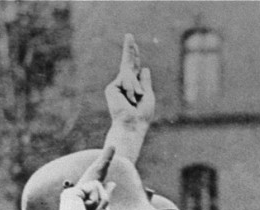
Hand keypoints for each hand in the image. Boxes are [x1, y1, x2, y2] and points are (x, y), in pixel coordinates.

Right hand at [55, 147, 115, 209]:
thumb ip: (106, 197)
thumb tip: (111, 182)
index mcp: (85, 200)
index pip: (97, 181)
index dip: (103, 168)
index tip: (111, 155)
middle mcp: (77, 194)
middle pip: (94, 173)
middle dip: (105, 158)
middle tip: (115, 146)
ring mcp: (73, 192)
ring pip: (99, 185)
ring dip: (103, 201)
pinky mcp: (72, 191)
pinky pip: (94, 187)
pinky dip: (97, 200)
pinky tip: (88, 209)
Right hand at [104, 34, 153, 161]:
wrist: (132, 124)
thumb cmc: (142, 115)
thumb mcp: (148, 96)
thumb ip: (145, 82)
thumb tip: (144, 68)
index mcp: (134, 87)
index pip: (134, 69)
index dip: (134, 57)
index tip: (134, 46)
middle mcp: (124, 85)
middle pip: (127, 64)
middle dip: (130, 50)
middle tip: (129, 35)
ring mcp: (116, 86)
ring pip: (129, 74)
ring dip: (136, 88)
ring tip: (135, 101)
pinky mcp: (111, 89)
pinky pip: (125, 80)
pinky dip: (131, 89)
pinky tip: (130, 99)